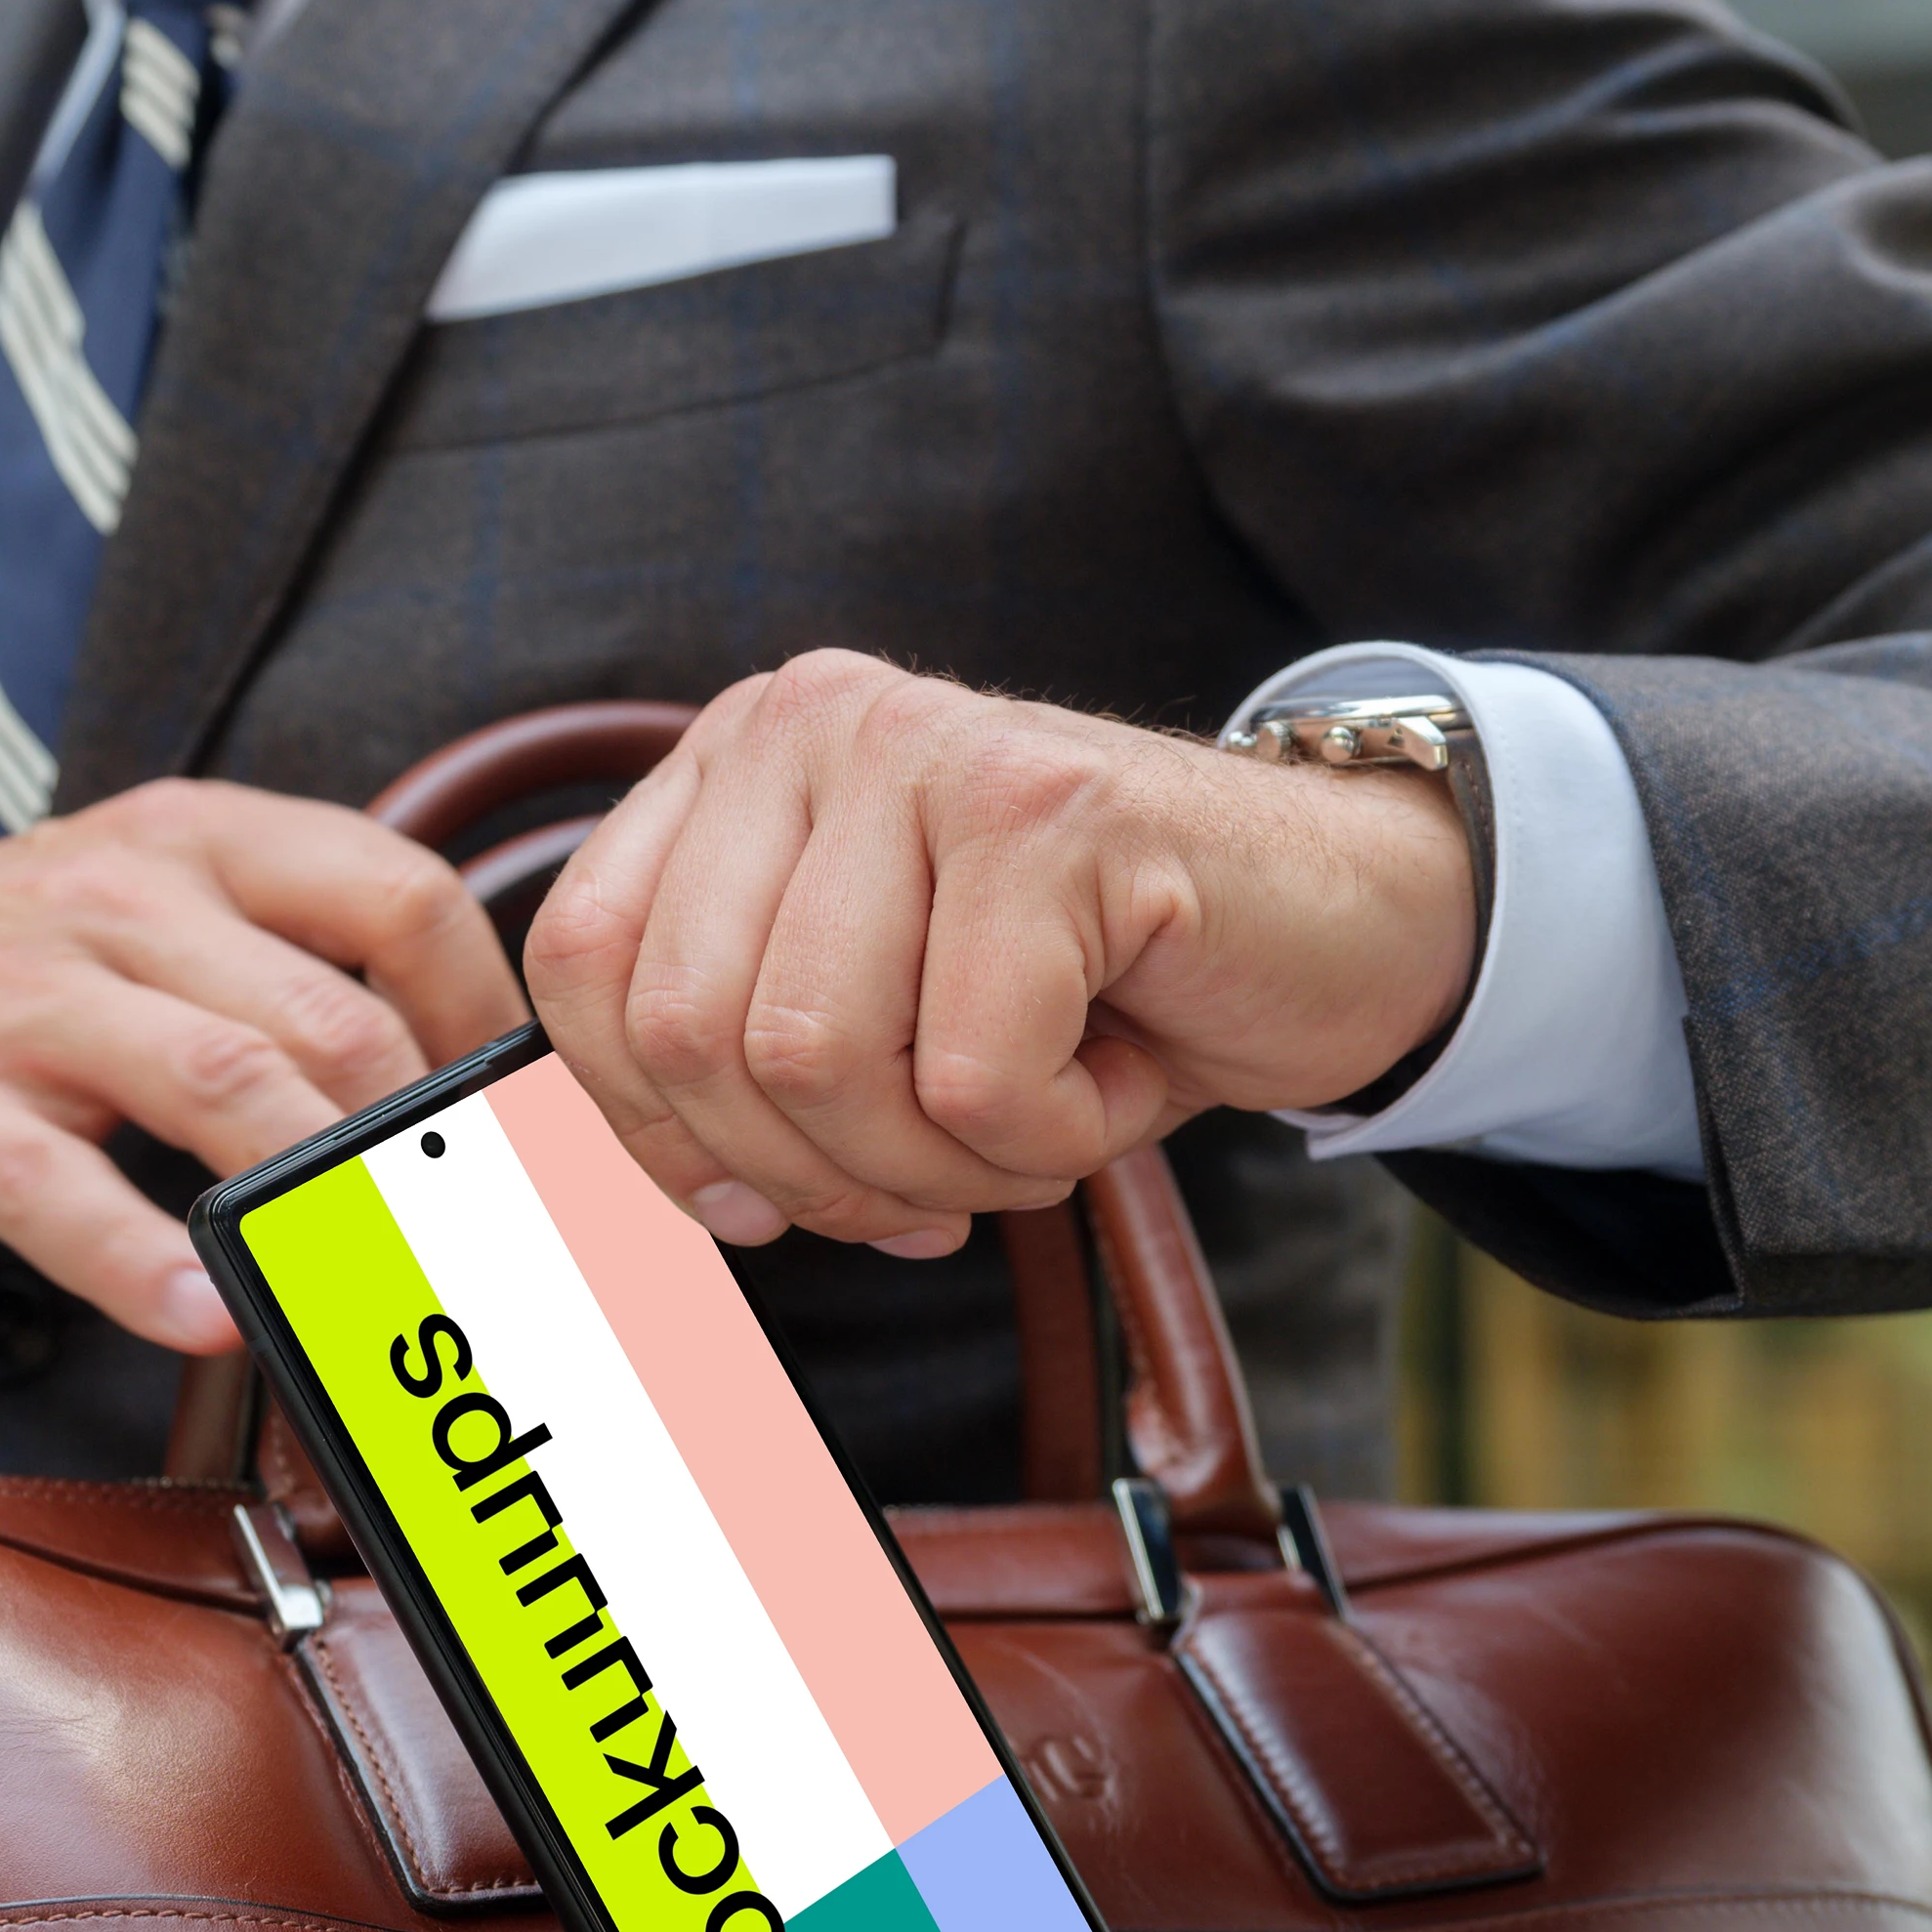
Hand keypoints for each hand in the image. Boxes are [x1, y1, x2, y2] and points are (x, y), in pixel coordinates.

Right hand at [0, 780, 524, 1351]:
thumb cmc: (0, 970)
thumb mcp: (146, 907)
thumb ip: (289, 958)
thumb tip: (469, 1075)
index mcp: (199, 839)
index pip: (401, 893)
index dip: (488, 1015)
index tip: (528, 1122)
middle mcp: (124, 899)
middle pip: (335, 1016)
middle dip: (433, 1145)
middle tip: (497, 1246)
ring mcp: (26, 1002)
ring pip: (228, 1086)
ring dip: (331, 1199)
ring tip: (401, 1284)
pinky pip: (63, 1195)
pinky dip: (149, 1267)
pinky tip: (212, 1315)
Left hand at [522, 650, 1475, 1258]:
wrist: (1344, 925)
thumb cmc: (1100, 991)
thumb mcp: (881, 1023)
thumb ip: (743, 1074)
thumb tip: (686, 1211)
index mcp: (739, 760)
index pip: (587, 970)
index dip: (656, 1133)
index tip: (763, 1203)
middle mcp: (810, 720)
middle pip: (695, 1034)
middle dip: (817, 1170)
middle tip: (941, 1181)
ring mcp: (928, 749)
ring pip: (818, 1060)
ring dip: (941, 1161)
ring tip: (1037, 1116)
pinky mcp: (1049, 809)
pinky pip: (975, 1075)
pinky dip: (1052, 1140)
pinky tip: (1116, 1072)